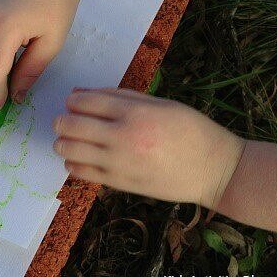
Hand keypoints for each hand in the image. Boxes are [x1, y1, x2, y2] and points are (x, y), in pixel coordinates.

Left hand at [53, 88, 244, 207]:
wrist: (214, 169)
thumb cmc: (190, 130)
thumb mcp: (160, 103)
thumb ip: (119, 96)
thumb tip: (81, 93)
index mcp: (135, 112)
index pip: (87, 101)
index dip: (73, 100)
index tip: (72, 102)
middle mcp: (123, 137)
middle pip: (73, 125)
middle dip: (62, 121)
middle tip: (62, 121)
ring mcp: (119, 162)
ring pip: (72, 151)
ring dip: (63, 143)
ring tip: (67, 140)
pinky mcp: (120, 183)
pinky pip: (83, 173)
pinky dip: (73, 164)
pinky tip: (78, 159)